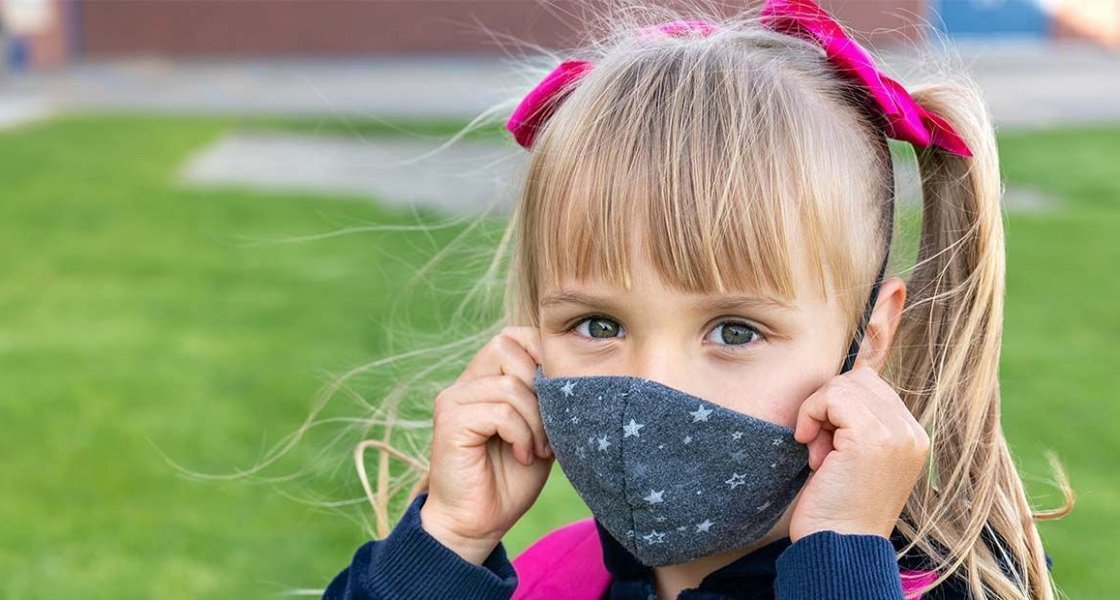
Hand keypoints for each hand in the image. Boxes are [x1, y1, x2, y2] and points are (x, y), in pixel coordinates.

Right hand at [419, 326, 553, 563]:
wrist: (478, 523)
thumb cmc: (511, 479)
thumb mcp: (540, 429)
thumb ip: (547, 397)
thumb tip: (570, 368)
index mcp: (485, 379)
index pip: (514, 336)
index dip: (542, 355)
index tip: (560, 395)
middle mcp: (466, 383)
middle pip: (507, 347)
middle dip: (540, 387)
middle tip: (549, 429)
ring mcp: (454, 400)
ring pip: (510, 385)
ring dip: (535, 421)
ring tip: (538, 449)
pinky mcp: (450, 421)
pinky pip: (500, 411)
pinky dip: (521, 435)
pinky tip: (522, 456)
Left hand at [789, 366, 929, 542]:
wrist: (839, 546)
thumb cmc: (837, 507)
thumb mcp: (855, 458)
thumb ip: (857, 424)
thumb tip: (834, 388)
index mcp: (912, 437)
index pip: (872, 386)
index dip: (839, 406)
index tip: (829, 444)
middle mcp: (911, 432)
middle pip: (858, 380)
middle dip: (828, 407)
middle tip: (822, 448)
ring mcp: (896, 432)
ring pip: (843, 384)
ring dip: (818, 413)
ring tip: (821, 454)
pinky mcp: (873, 436)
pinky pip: (832, 396)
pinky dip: (811, 415)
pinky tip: (810, 448)